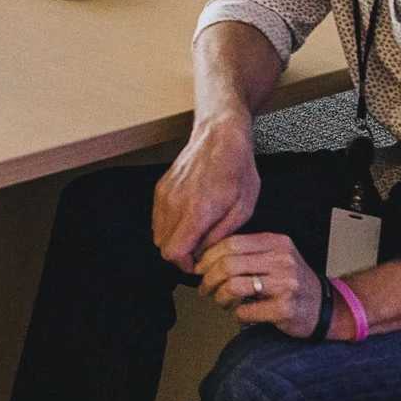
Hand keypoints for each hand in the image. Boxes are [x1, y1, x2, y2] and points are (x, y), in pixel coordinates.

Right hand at [153, 116, 259, 270]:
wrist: (220, 136)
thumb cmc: (237, 169)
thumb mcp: (243, 208)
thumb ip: (222, 236)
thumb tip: (205, 254)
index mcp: (197, 211)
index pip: (174, 253)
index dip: (186, 265)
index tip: (200, 262)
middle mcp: (174, 203)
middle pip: (163, 247)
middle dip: (181, 254)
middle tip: (200, 249)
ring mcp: (164, 195)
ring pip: (158, 233)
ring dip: (175, 239)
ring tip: (196, 233)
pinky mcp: (161, 188)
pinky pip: (157, 218)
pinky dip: (170, 225)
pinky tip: (189, 219)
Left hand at [196, 232, 321, 336]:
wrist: (326, 307)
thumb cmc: (293, 282)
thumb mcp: (276, 257)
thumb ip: (247, 252)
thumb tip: (207, 257)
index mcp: (276, 242)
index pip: (231, 243)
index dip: (208, 257)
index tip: (199, 268)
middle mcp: (282, 260)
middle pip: (228, 264)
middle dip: (208, 279)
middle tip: (204, 288)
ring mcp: (285, 284)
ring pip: (233, 285)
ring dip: (220, 297)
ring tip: (222, 301)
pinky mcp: (285, 308)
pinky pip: (247, 310)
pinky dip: (237, 313)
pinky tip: (240, 312)